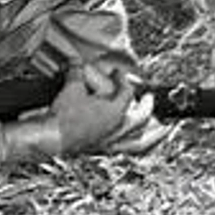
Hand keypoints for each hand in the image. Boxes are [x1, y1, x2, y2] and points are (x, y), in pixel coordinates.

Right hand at [5, 62, 143, 160]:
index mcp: (114, 112)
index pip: (126, 92)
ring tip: (163, 130)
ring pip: (141, 142)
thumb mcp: (71, 88)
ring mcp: (112, 142)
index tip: (118, 74)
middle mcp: (118, 129)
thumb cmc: (62, 117)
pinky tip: (139, 146)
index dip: (123, 80)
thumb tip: (76, 62)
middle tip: (149, 98)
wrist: (50, 138)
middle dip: (147, 105)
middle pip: (142, 117)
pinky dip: (138, 148)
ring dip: (155, 136)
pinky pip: (128, 152)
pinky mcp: (103, 152)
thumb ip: (77, 72)